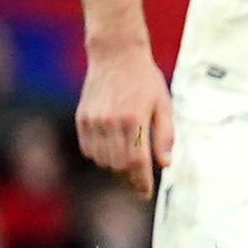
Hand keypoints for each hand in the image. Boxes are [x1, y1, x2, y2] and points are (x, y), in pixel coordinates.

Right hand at [76, 42, 176, 196]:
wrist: (115, 54)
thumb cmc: (144, 79)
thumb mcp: (163, 104)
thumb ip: (165, 135)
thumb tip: (165, 163)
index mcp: (134, 119)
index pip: (137, 161)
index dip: (141, 181)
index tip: (145, 193)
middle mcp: (111, 122)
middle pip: (119, 164)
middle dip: (130, 175)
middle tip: (140, 177)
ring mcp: (93, 121)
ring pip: (103, 160)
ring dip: (116, 165)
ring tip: (128, 157)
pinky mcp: (82, 118)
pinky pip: (89, 149)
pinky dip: (100, 155)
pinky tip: (112, 146)